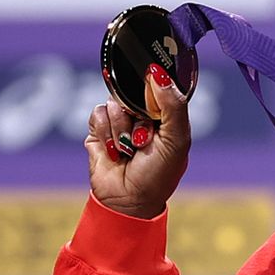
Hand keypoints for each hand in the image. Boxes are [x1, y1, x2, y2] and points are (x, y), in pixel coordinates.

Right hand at [86, 64, 190, 218]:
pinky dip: (106, 132)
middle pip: (132, 90)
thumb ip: (173, 105)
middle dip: (138, 115)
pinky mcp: (98, 129)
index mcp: (166, 114)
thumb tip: (157, 74)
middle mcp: (142, 114)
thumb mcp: (177, 139)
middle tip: (144, 138)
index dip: (155, 90)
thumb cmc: (159, 173)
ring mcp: (119, 120)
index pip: (159, 85)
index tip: (154, 103)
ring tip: (129, 149)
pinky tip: (115, 151)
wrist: (129, 200)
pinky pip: (97, 113)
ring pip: (114, 102)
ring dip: (122, 128)